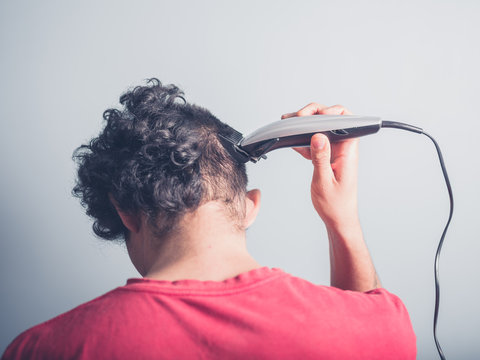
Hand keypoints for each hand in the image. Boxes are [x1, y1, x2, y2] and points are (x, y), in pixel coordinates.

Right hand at [281, 103, 359, 230]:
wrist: (338, 218)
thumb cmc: (335, 205)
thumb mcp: (324, 182)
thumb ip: (321, 158)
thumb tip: (318, 136)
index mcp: (348, 151)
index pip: (345, 120)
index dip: (331, 112)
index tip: (314, 115)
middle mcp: (343, 148)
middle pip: (331, 120)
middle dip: (313, 114)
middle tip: (297, 119)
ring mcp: (334, 152)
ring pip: (321, 129)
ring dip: (305, 125)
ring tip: (290, 124)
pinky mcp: (326, 157)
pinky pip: (315, 142)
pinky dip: (303, 139)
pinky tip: (292, 142)